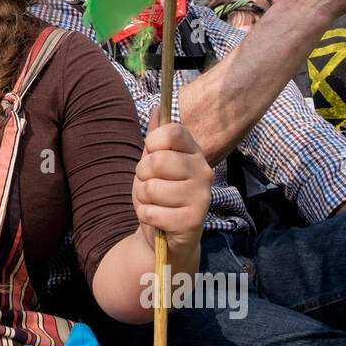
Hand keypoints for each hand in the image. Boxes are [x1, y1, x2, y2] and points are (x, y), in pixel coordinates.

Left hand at [133, 119, 211, 258]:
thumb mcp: (152, 164)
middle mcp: (203, 171)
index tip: (151, 153)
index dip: (153, 142)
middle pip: (157, 160)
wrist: (166, 236)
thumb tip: (156, 108)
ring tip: (156, 203)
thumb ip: (155, 139)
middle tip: (150, 185)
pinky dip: (146, 216)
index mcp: (194, 152)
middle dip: (142, 175)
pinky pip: (152, 212)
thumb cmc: (159, 195)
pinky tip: (158, 219)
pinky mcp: (193, 221)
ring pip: (152, 188)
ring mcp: (201, 197)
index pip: (173, 131)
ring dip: (144, 198)